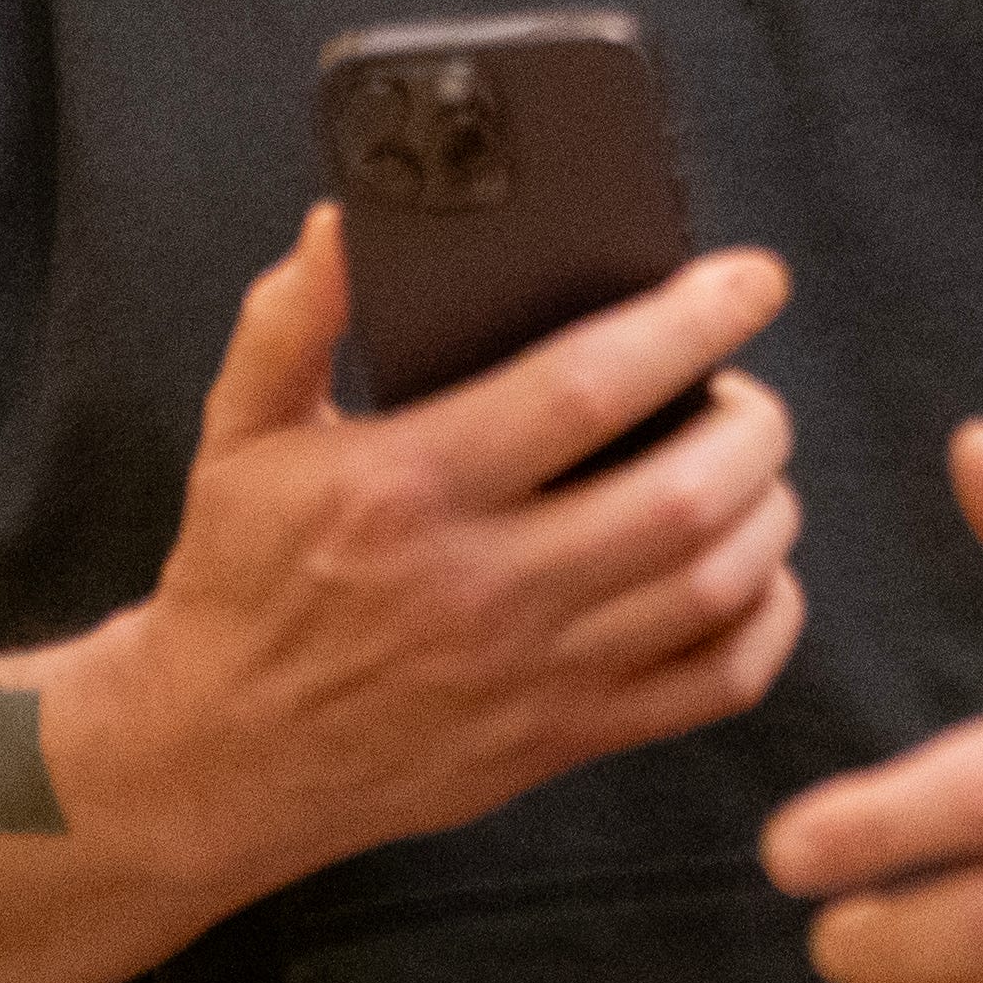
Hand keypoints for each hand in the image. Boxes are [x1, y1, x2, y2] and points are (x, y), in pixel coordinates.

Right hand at [66, 205, 808, 900]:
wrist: (216, 756)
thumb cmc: (239, 578)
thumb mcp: (239, 432)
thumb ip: (291, 319)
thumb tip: (340, 225)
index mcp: (410, 486)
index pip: (585, 389)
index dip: (688, 324)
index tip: (750, 279)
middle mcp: (483, 584)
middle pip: (682, 495)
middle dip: (750, 422)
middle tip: (743, 386)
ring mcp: (532, 675)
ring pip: (714, 586)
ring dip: (765, 510)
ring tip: (747, 464)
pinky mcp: (560, 740)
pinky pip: (713, 685)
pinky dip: (765, 620)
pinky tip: (750, 570)